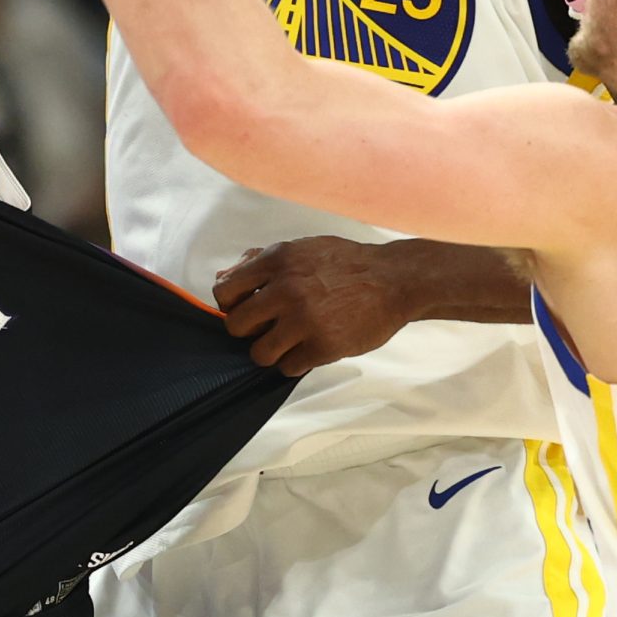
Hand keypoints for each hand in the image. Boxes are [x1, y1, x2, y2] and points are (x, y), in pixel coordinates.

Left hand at [215, 236, 527, 372]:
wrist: (394, 280)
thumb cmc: (346, 264)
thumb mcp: (302, 249)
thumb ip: (260, 261)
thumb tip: (222, 277)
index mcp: (278, 260)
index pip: (224, 291)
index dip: (230, 306)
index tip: (245, 310)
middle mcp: (286, 288)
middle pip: (236, 326)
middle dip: (248, 332)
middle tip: (267, 330)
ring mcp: (305, 319)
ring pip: (260, 353)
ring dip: (271, 352)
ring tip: (289, 343)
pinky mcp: (324, 345)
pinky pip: (288, 367)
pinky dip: (296, 362)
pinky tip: (310, 349)